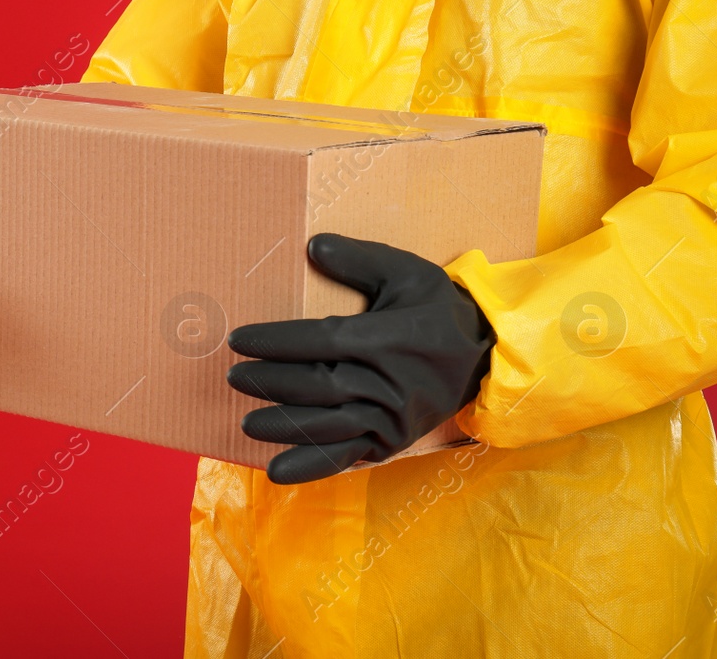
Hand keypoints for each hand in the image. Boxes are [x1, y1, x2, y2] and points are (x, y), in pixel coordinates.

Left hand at [226, 233, 494, 485]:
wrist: (484, 355)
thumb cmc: (436, 308)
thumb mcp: (406, 271)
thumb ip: (360, 258)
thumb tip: (313, 245)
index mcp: (386, 339)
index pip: (320, 341)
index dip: (276, 342)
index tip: (238, 340)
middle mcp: (388, 383)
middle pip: (318, 385)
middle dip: (271, 382)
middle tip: (233, 377)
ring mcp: (391, 417)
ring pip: (329, 424)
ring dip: (285, 426)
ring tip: (247, 423)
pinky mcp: (393, 440)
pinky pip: (348, 455)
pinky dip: (312, 465)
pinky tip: (277, 471)